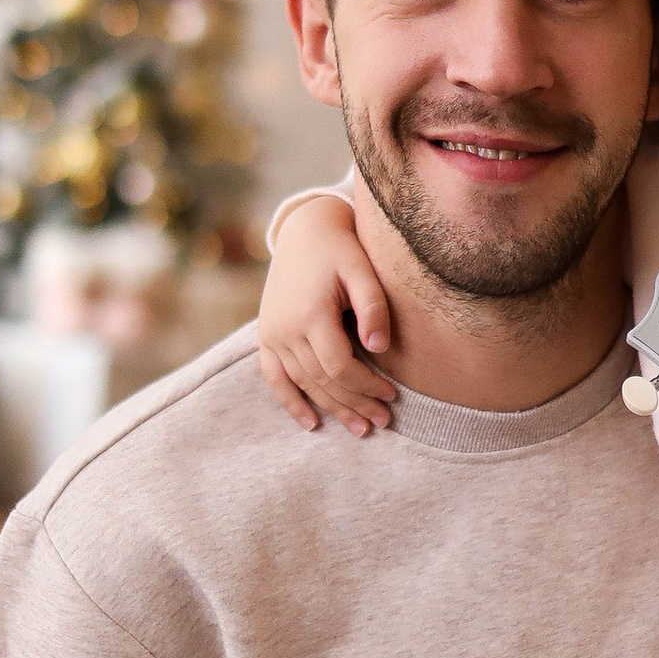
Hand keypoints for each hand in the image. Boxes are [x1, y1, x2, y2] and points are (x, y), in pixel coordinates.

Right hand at [257, 197, 396, 434]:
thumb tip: (381, 349)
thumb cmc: (341, 250)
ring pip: (302, 383)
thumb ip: (373, 307)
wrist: (304, 230)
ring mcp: (271, 334)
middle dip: (355, 403)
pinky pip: (274, 377)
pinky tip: (310, 423)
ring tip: (360, 427)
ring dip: (331, 409)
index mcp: (311, 313)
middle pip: (323, 380)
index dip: (366, 386)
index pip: (340, 366)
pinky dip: (290, 402)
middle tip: (383, 421)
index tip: (392, 394)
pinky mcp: (266, 335)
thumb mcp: (363, 271)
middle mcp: (285, 328)